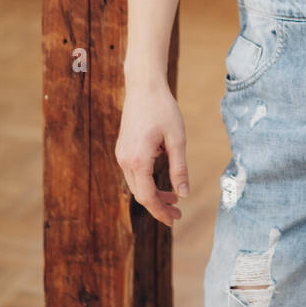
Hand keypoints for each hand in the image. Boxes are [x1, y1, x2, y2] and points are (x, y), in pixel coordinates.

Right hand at [115, 82, 188, 227]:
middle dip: (158, 206)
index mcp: (138, 160)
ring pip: (136, 184)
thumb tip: (184, 194)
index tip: (174, 220)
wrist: (144, 86)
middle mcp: (125, 160)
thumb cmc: (163, 109)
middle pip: (140, 194)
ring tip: (173, 197)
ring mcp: (121, 154)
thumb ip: (179, 168)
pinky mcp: (123, 148)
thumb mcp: (177, 139)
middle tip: (177, 212)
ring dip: (153, 193)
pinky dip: (147, 180)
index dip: (161, 212)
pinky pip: (134, 172)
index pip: (148, 197)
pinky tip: (162, 175)